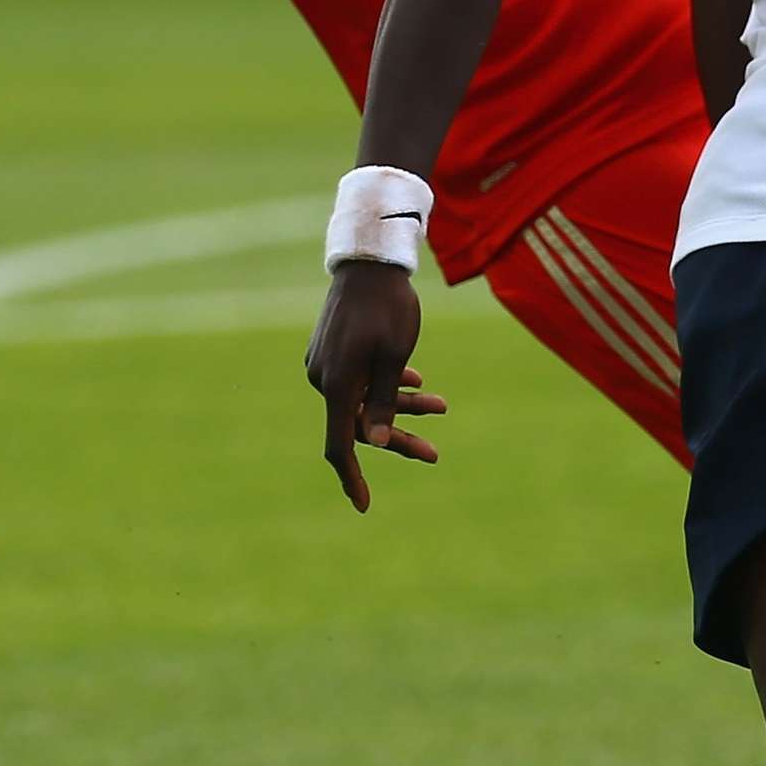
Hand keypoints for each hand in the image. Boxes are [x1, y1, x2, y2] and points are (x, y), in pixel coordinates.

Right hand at [305, 261, 440, 510]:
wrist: (370, 260)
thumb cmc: (389, 307)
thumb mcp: (396, 356)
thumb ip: (385, 401)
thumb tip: (372, 443)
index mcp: (337, 384)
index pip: (340, 445)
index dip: (352, 478)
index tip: (364, 505)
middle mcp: (324, 378)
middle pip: (358, 424)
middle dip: (397, 437)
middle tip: (435, 454)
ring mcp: (325, 364)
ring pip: (362, 400)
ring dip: (400, 407)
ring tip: (441, 405)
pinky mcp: (331, 350)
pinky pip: (358, 380)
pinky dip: (385, 385)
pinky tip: (416, 379)